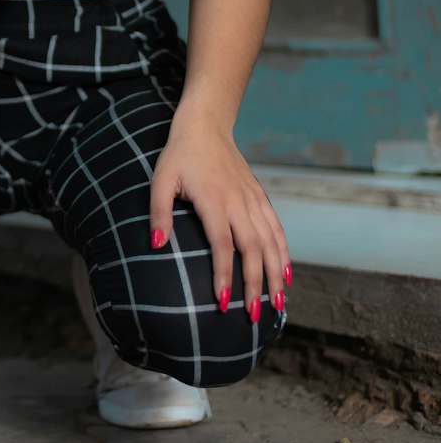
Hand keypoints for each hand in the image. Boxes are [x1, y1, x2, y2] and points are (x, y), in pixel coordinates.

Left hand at [148, 108, 290, 317]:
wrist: (206, 126)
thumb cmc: (179, 155)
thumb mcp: (160, 179)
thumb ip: (159, 211)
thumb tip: (157, 244)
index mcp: (214, 201)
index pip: (223, 246)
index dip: (224, 276)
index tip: (223, 303)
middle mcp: (238, 203)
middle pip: (253, 251)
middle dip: (254, 286)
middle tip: (253, 316)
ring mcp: (252, 200)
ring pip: (270, 243)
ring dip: (275, 275)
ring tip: (278, 304)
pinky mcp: (260, 197)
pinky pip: (276, 229)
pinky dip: (284, 252)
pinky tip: (286, 274)